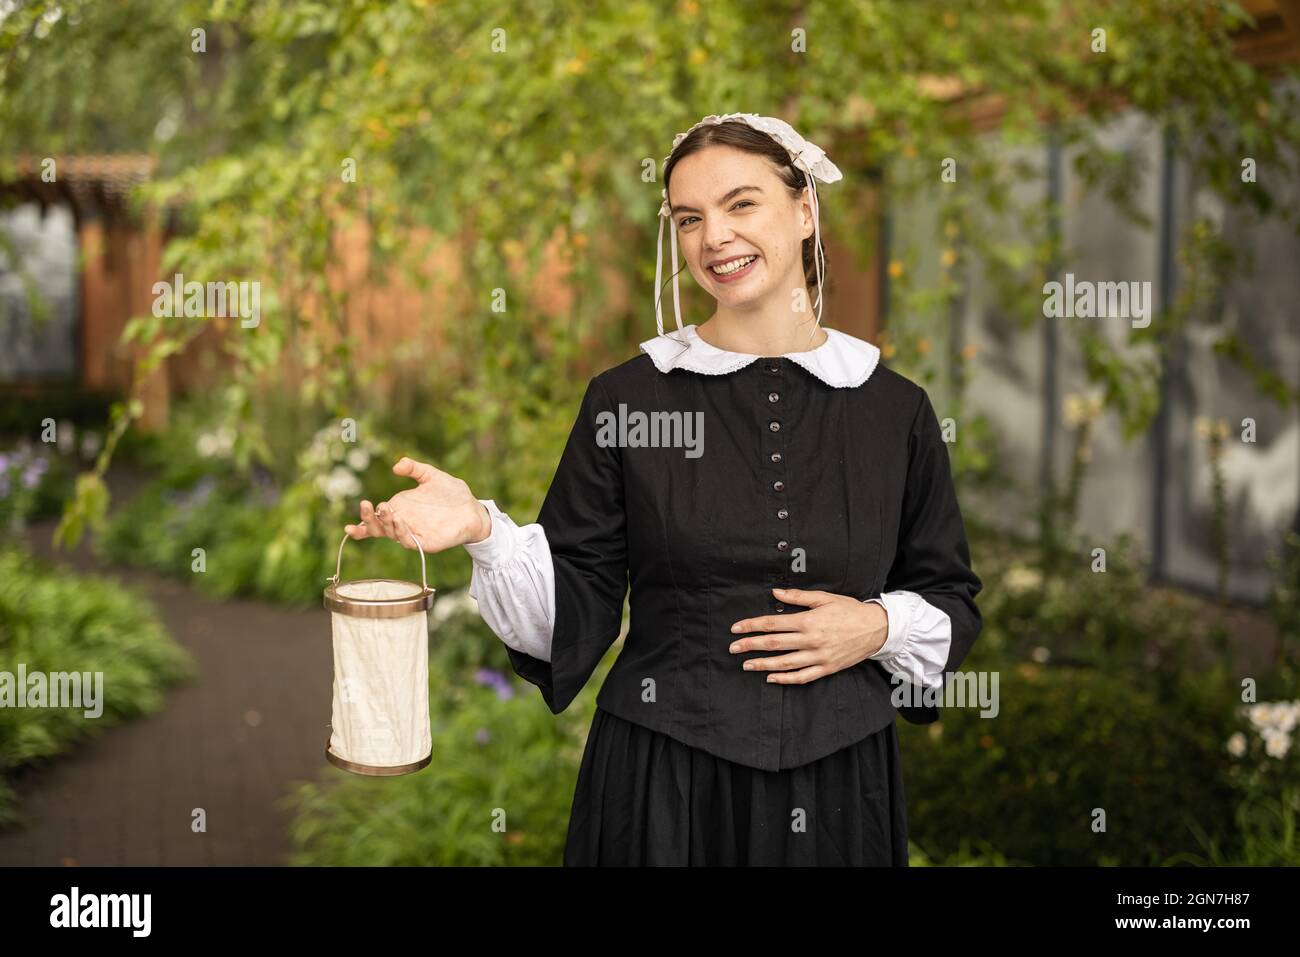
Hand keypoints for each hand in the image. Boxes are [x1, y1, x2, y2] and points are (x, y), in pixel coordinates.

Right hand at [344, 456, 491, 553]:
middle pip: (378, 529)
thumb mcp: (430, 475)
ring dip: (386, 523)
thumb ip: (414, 468)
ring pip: (393, 534)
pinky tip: (400, 521)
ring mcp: (414, 534)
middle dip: (369, 520)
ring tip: (386, 508)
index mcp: (399, 510)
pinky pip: (410, 541)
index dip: (361, 524)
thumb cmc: (451, 493)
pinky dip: (402, 532)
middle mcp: (403, 524)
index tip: (348, 527)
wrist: (472, 508)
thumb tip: (396, 466)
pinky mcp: (426, 543)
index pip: (376, 521)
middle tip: (367, 505)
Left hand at [727, 587, 887, 683]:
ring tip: (746, 665)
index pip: (772, 624)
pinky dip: (785, 679)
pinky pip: (802, 677)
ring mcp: (818, 657)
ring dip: (762, 664)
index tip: (735, 628)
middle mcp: (811, 640)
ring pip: (784, 664)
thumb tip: (775, 593)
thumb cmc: (849, 610)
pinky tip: (771, 678)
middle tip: (732, 648)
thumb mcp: (824, 598)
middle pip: (773, 645)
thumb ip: (798, 597)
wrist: (877, 628)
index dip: (751, 626)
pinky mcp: (826, 668)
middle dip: (750, 646)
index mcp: (808, 621)